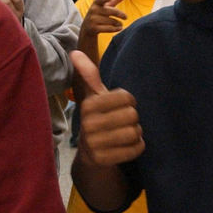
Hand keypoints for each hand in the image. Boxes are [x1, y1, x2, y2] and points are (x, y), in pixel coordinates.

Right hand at [70, 50, 143, 166]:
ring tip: (126, 134)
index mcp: (88, 105)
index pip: (126, 97)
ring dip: (136, 133)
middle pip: (132, 115)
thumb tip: (75, 52)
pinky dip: (138, 147)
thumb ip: (89, 75)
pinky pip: (135, 149)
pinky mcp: (103, 160)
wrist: (90, 153)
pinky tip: (128, 146)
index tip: (122, 106)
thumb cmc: (98, 118)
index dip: (130, 102)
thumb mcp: (93, 97)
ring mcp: (94, 143)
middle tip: (124, 123)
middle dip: (133, 119)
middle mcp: (88, 124)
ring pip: (135, 133)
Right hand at [79, 0, 127, 48]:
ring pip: (111, 21)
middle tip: (126, 17)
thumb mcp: (105, 7)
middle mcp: (93, 10)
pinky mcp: (94, 28)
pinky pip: (109, 28)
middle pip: (111, 11)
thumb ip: (115, 0)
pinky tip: (119, 28)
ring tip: (121, 24)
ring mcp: (92, 19)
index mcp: (96, 3)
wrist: (87, 28)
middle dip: (120, 14)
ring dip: (118, 23)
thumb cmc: (100, 15)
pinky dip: (116, 28)